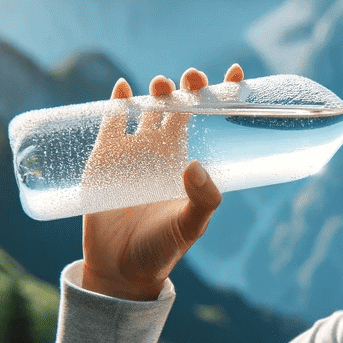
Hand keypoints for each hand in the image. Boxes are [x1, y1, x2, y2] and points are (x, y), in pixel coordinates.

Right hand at [81, 64, 243, 299]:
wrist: (120, 270)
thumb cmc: (161, 250)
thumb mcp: (190, 228)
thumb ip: (201, 201)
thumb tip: (194, 165)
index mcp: (191, 163)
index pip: (214, 122)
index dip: (226, 94)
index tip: (238, 73)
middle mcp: (165, 152)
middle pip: (181, 105)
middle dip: (189, 85)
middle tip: (192, 79)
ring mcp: (135, 151)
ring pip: (149, 107)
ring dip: (157, 90)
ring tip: (161, 86)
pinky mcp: (105, 157)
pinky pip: (111, 121)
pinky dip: (117, 101)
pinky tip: (123, 89)